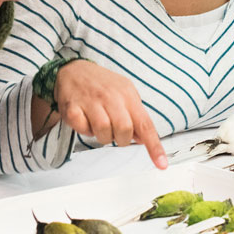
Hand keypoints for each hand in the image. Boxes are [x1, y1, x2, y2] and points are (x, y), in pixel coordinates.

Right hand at [50, 60, 167, 169]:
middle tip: (115, 133)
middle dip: (121, 140)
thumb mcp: (125, 93)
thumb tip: (143, 139)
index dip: (154, 147)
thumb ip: (136, 115)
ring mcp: (90, 101)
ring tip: (99, 125)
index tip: (161, 164)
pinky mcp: (72, 107)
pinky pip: (82, 129)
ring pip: (104, 132)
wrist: (73, 69)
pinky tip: (85, 120)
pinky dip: (84, 130)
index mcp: (127, 94)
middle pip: (124, 131)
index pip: (145, 124)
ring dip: (103, 136)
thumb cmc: (102, 84)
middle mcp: (110, 96)